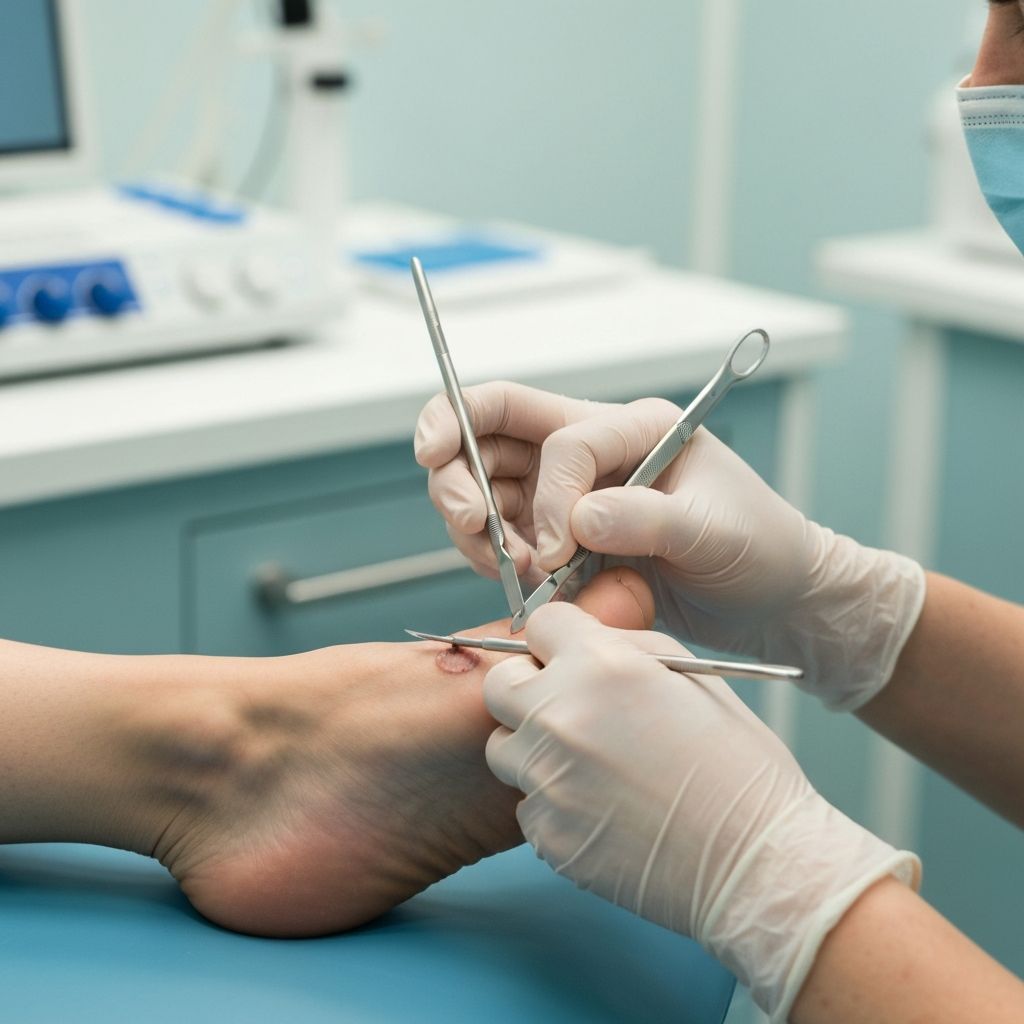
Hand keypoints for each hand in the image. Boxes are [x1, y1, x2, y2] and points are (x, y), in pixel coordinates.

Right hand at [416, 382, 924, 709]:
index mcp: (633, 426)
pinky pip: (500, 532)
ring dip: (472, 522)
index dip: (548, 497)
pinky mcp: (562, 534)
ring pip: (483, 482)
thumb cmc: (759, 548)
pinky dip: (492, 555)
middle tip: (465, 518)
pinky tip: (520, 581)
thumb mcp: (714, 532)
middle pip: (491, 429)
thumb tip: (577, 521)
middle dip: (457, 468)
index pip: (562, 440)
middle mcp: (593, 449)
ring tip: (503, 566)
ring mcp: (571, 491)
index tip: (558, 554)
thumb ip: (645, 519)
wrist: (771, 599)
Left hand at [483, 604, 919, 1021]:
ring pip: (505, 748)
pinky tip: (604, 811)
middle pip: (499, 684)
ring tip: (593, 767)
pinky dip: (555, 804)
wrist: (756, 863)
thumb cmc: (738, 766)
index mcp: (599, 666)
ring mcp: (546, 779)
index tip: (570, 659)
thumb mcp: (693, 675)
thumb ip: (626, 647)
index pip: (540, 624)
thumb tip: (583, 639)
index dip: (558, 641)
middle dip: (527, 690)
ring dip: (535, 750)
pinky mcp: (545, 833)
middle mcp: (559, 716)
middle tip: (568, 710)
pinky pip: (528, 804)